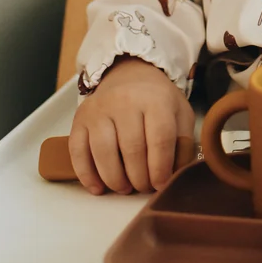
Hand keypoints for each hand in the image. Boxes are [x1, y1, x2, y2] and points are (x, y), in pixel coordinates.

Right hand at [69, 56, 193, 195]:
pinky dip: (87, 175)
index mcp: (156, 100)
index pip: (160, 139)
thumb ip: (183, 144)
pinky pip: (78, 152)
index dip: (161, 169)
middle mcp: (125, 101)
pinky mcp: (80, 119)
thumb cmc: (158, 100)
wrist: (130, 74)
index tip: (161, 185)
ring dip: (115, 180)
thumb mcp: (180, 114)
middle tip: (144, 187)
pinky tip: (98, 188)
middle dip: (139, 178)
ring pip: (103, 153)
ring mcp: (99, 109)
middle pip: (131, 149)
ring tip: (125, 188)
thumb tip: (175, 176)